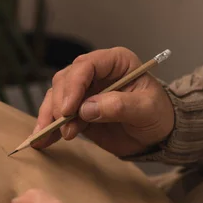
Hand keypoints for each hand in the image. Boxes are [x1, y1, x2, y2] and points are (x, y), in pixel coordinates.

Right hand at [33, 47, 174, 155]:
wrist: (159, 135)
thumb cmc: (159, 114)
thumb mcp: (147, 109)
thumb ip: (120, 106)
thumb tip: (86, 109)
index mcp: (116, 62)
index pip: (87, 65)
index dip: (74, 85)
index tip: (68, 109)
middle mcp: (97, 72)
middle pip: (66, 79)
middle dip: (59, 102)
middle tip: (62, 125)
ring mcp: (85, 91)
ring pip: (57, 96)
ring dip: (50, 116)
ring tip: (49, 136)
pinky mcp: (79, 110)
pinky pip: (58, 115)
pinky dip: (49, 127)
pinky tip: (43, 140)